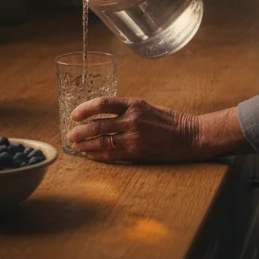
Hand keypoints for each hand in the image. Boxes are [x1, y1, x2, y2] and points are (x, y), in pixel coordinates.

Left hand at [66, 96, 199, 162]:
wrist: (188, 135)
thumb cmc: (168, 120)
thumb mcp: (146, 107)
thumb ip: (126, 110)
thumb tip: (102, 115)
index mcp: (135, 104)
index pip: (103, 103)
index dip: (85, 108)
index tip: (75, 114)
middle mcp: (132, 119)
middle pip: (98, 125)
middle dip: (80, 131)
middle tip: (70, 135)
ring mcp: (134, 137)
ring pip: (102, 141)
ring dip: (85, 145)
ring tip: (75, 147)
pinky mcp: (137, 152)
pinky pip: (111, 155)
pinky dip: (97, 156)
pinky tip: (90, 155)